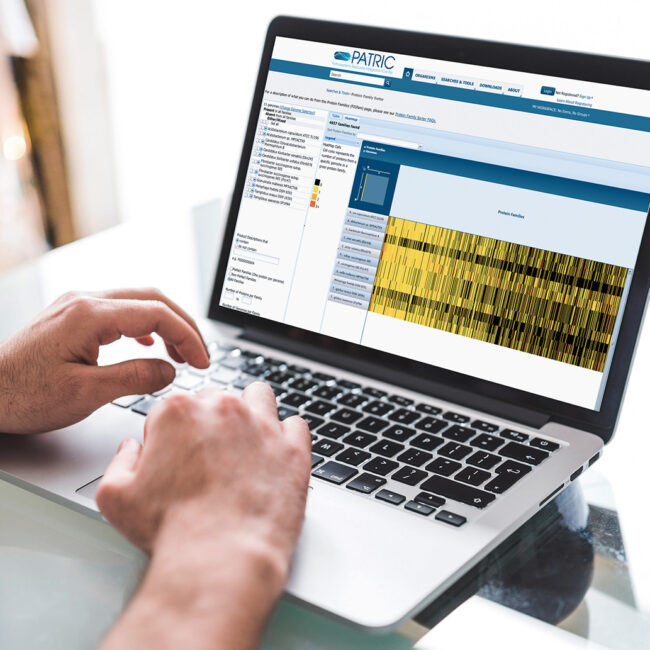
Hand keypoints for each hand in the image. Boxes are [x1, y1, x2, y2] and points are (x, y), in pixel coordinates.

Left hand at [0, 288, 208, 433]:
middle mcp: (84, 300)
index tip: (201, 361)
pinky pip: (119, 310)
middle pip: (152, 298)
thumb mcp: (85, 393)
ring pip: (138, 301)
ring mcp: (77, 304)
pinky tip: (149, 342)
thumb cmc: (21, 395)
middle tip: (199, 355)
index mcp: (89, 315)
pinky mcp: (72, 315)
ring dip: (165, 323)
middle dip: (183, 325)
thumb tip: (170, 371)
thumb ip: (134, 378)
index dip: (187, 336)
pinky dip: (143, 324)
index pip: (157, 313)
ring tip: (180, 352)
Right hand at [96, 383, 310, 649]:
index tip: (173, 457)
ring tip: (244, 444)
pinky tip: (275, 456)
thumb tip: (131, 449)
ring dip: (251, 412)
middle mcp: (223, 409)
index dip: (169, 434)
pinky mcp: (293, 448)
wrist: (219, 560)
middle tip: (207, 458)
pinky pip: (295, 425)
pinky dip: (287, 437)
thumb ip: (119, 462)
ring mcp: (263, 425)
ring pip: (258, 397)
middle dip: (209, 422)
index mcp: (178, 412)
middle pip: (216, 399)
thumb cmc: (171, 531)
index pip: (172, 408)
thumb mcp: (115, 497)